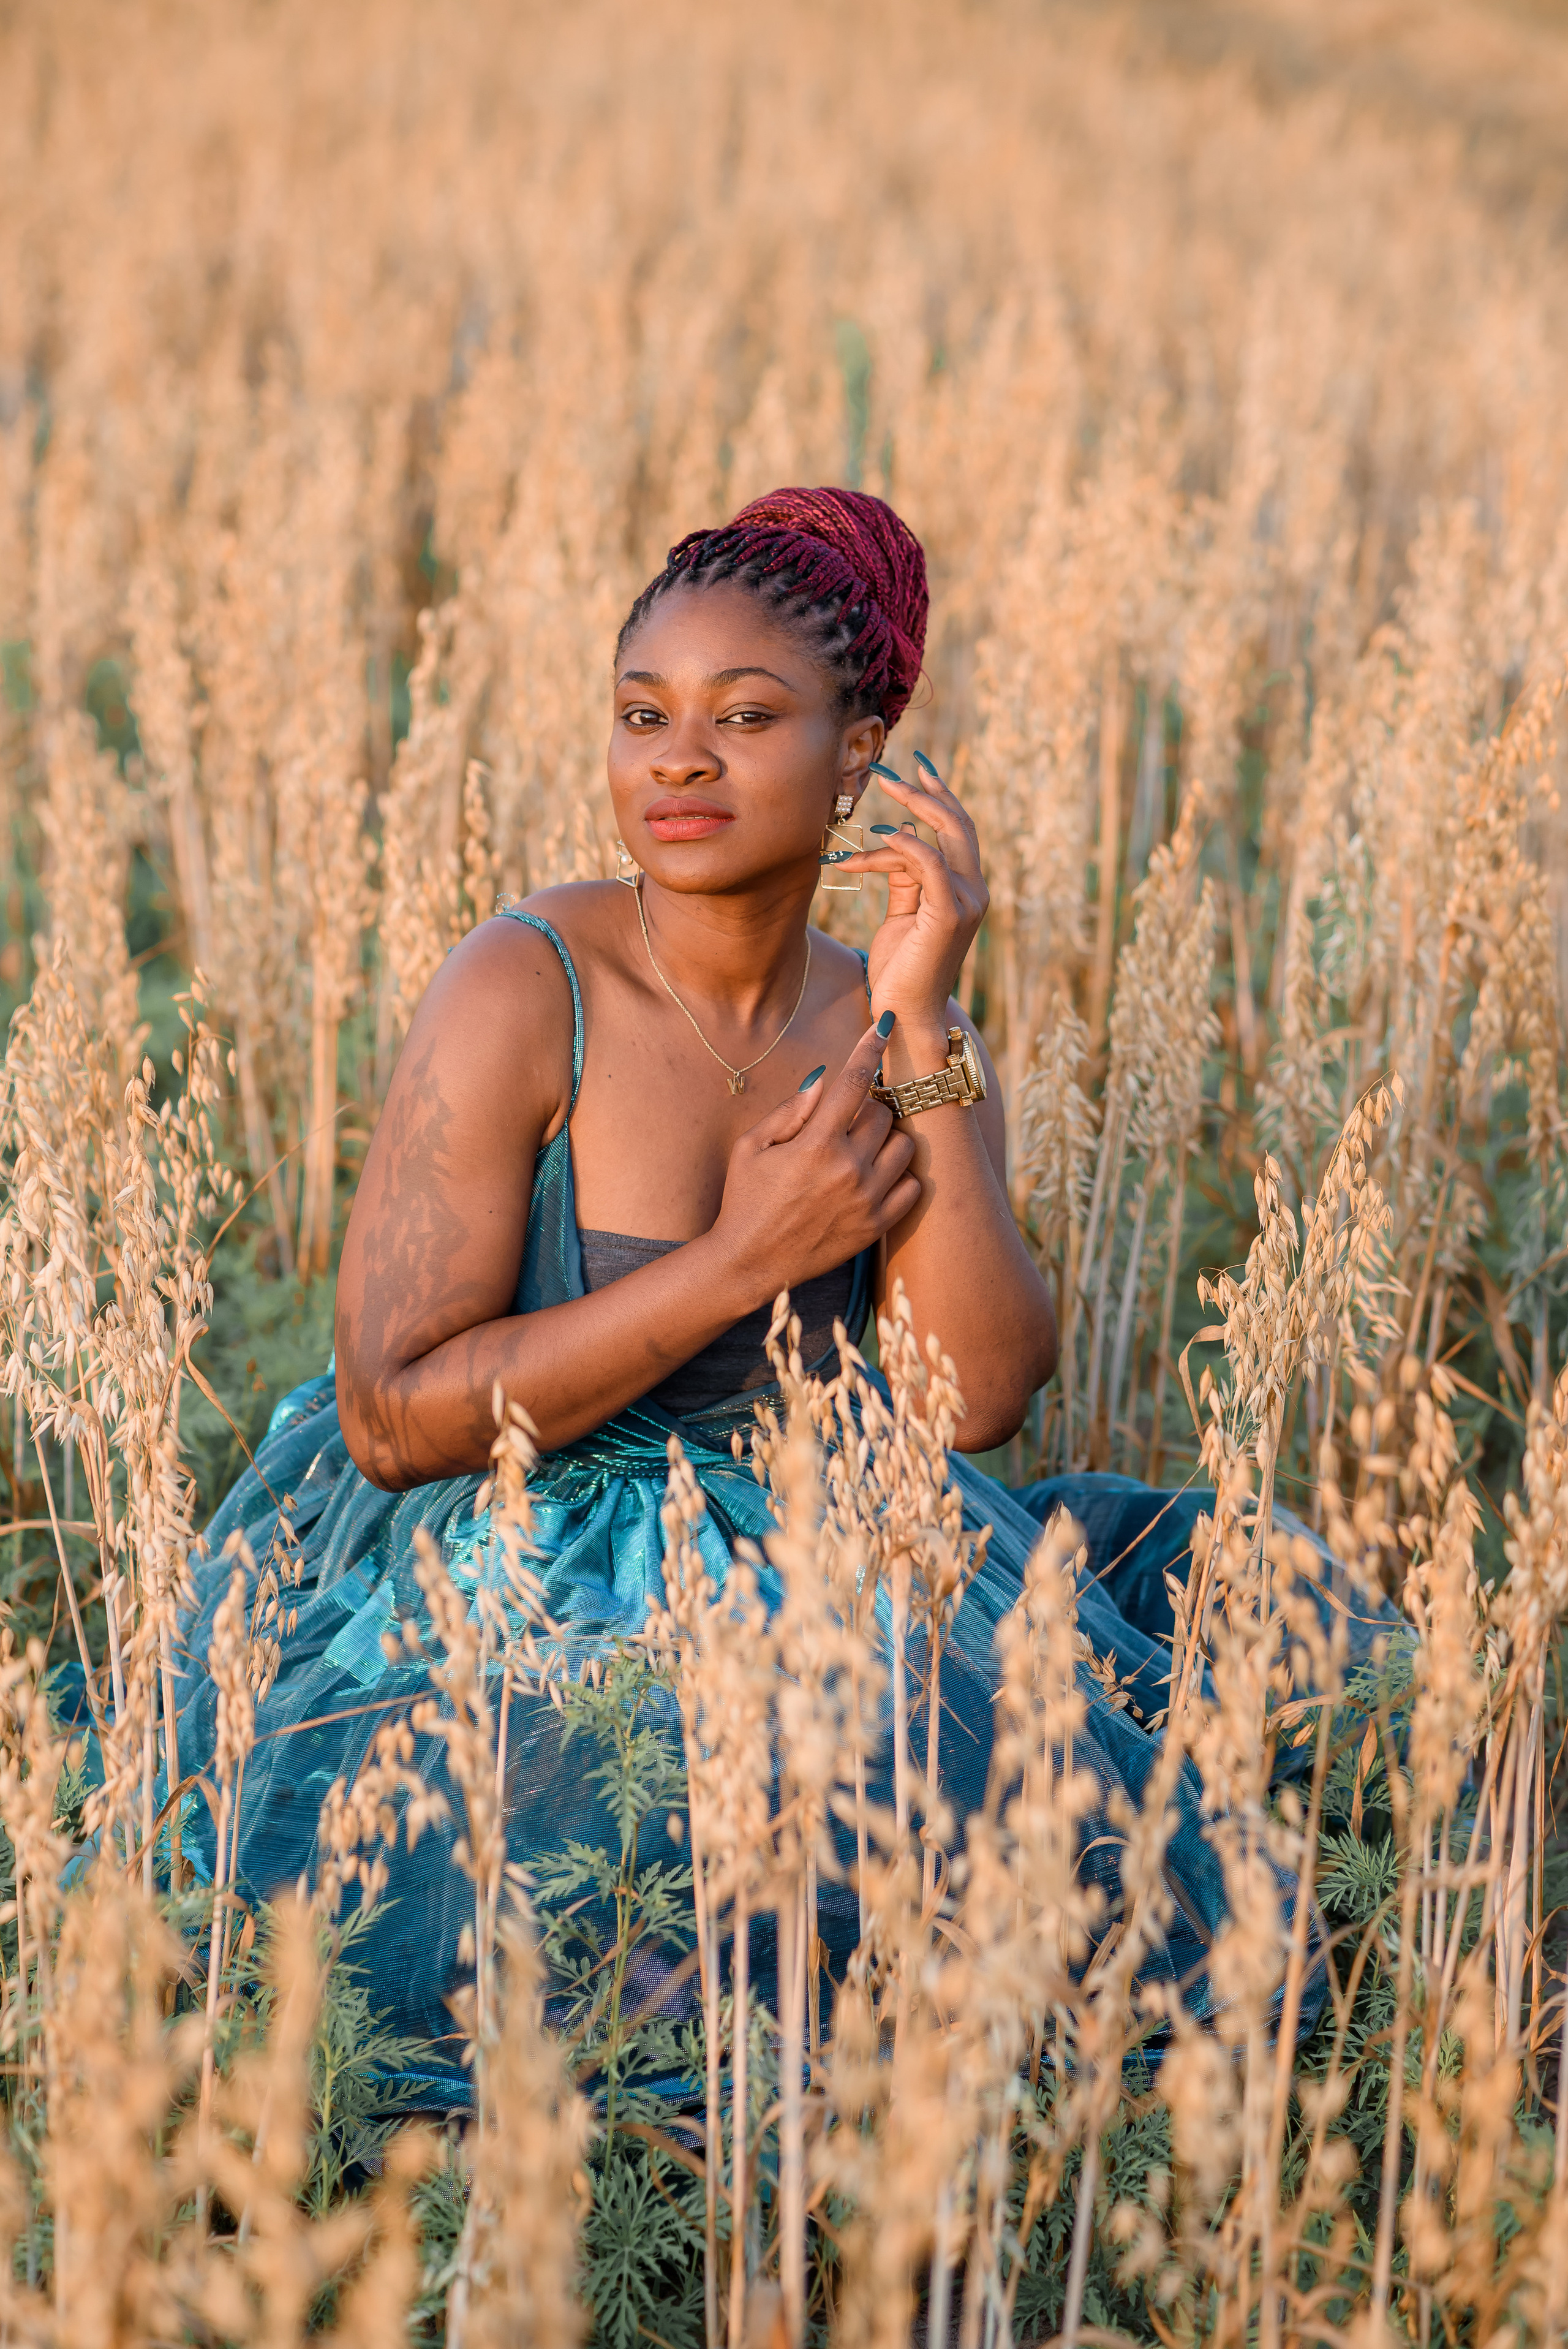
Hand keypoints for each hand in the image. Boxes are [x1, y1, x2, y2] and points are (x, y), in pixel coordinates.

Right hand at [707, 1019, 920, 1302]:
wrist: (749, 1263)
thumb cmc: (744, 1199)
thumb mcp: (751, 1147)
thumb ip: (791, 1110)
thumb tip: (825, 1077)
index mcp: (815, 1144)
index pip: (853, 1081)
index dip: (870, 1047)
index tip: (885, 1025)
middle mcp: (848, 1169)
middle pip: (884, 1113)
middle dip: (869, 1108)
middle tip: (847, 1120)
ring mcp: (866, 1199)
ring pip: (905, 1147)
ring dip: (888, 1139)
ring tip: (863, 1148)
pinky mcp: (876, 1226)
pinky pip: (913, 1187)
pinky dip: (900, 1176)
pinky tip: (875, 1176)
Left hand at [831, 753, 987, 1037]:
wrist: (905, 1013)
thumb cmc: (901, 968)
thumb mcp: (903, 913)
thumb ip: (906, 877)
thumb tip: (901, 837)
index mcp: (966, 889)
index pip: (959, 831)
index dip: (940, 797)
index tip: (917, 770)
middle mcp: (974, 892)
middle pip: (958, 825)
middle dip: (923, 794)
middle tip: (888, 774)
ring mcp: (966, 903)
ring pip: (940, 841)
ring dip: (901, 820)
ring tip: (866, 814)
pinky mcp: (948, 916)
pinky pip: (931, 865)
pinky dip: (908, 846)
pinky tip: (880, 838)